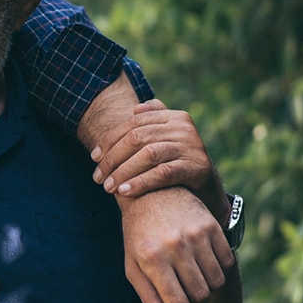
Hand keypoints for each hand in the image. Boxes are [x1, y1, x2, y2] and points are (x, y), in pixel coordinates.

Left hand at [91, 99, 224, 215]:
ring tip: (109, 187)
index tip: (94, 157)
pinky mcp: (198, 167)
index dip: (110, 140)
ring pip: (148, 155)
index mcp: (174, 116)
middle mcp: (184, 127)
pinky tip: (125, 192)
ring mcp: (192, 146)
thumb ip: (152, 123)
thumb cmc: (179, 165)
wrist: (208, 191)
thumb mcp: (166, 141)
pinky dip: (141, 182)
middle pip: (138, 137)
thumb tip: (134, 110)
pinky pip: (163, 173)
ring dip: (123, 171)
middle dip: (113, 158)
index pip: (133, 123)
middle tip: (98, 178)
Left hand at [119, 187, 232, 302]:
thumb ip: (149, 297)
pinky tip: (204, 264)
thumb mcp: (133, 266)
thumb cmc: (137, 235)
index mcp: (152, 259)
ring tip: (193, 280)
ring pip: (215, 282)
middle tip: (186, 300)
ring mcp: (196, 235)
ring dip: (207, 289)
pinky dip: (219, 271)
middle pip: (199, 296)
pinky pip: (226, 263)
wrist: (150, 192)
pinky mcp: (211, 226)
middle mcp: (175, 246)